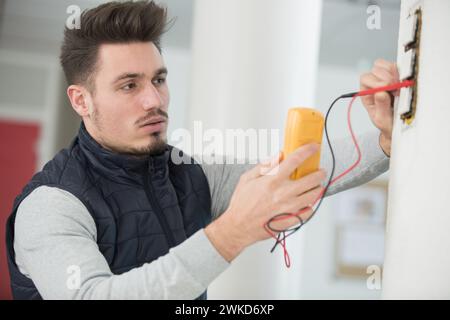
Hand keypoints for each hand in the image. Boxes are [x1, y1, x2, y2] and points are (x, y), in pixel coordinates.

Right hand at [205, 144, 326, 261]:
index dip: (307, 151)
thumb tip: (278, 156)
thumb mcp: (247, 178)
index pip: (295, 160)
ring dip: (317, 189)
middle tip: (319, 171)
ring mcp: (288, 208)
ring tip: (316, 187)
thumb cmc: (241, 204)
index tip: (313, 148)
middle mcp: (283, 193)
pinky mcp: (290, 220)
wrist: (238, 226)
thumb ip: (264, 166)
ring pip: (313, 196)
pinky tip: (306, 203)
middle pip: (311, 179)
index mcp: (272, 181)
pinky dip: (310, 206)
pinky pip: (308, 212)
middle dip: (319, 173)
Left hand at [360, 59, 399, 156]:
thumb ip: (380, 106)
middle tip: (395, 89)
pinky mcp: (397, 76)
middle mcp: (374, 84)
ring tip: (399, 86)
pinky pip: (397, 67)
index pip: (365, 78)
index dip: (376, 81)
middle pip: (375, 69)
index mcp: (366, 93)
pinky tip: (403, 82)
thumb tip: (380, 93)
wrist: (396, 126)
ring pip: (385, 65)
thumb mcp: (382, 119)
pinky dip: (401, 72)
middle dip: (386, 77)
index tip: (386, 87)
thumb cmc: (387, 122)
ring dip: (393, 73)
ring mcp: (386, 78)